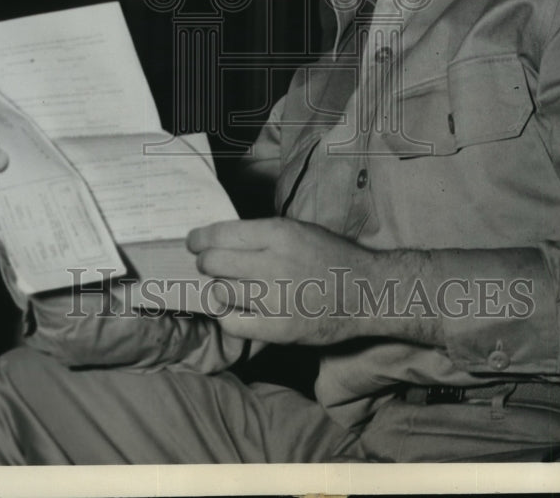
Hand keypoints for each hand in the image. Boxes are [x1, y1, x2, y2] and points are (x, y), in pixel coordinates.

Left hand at [187, 218, 443, 347]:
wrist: (366, 292)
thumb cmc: (331, 257)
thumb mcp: (298, 230)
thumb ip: (261, 235)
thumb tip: (220, 240)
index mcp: (278, 233)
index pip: (221, 233)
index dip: (200, 239)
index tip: (193, 243)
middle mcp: (273, 263)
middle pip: (214, 262)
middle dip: (207, 263)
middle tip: (210, 266)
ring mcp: (274, 298)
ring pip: (221, 292)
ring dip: (220, 290)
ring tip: (230, 288)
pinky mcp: (278, 329)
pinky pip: (232, 323)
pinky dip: (228, 316)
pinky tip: (237, 310)